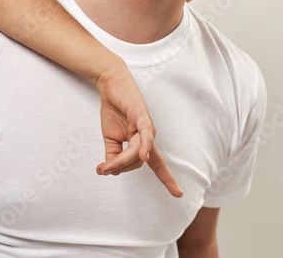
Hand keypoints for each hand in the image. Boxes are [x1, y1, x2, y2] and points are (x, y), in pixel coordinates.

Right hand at [94, 70, 182, 197]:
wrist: (111, 86)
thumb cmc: (114, 112)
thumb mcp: (110, 140)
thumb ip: (112, 156)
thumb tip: (111, 172)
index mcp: (142, 144)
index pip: (157, 165)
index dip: (167, 179)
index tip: (179, 195)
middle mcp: (148, 137)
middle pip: (137, 162)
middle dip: (120, 169)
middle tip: (103, 170)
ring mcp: (146, 127)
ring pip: (137, 153)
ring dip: (120, 161)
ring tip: (104, 166)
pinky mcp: (141, 116)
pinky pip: (145, 134)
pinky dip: (144, 146)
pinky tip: (143, 155)